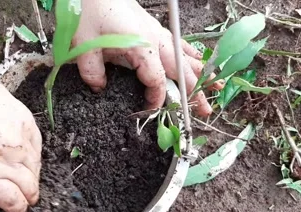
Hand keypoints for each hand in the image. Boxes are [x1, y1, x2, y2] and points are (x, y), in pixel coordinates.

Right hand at [0, 72, 41, 211]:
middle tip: (27, 186)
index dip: (31, 160)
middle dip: (30, 179)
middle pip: (33, 169)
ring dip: (25, 195)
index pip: (36, 147)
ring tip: (23, 201)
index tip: (27, 166)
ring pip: (26, 187)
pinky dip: (14, 206)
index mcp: (20, 120)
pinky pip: (9, 199)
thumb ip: (4, 114)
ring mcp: (1, 162)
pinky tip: (14, 207)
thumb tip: (6, 126)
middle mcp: (16, 142)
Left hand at [73, 0, 223, 115]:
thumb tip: (99, 88)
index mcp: (141, 46)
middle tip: (205, 110)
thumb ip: (92, 71)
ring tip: (215, 87)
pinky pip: (177, 42)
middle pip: (179, 70)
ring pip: (183, 56)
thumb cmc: (90, 12)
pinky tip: (198, 59)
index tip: (151, 110)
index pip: (157, 79)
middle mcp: (155, 39)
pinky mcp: (153, 27)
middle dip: (193, 92)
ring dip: (199, 73)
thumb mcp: (84, 45)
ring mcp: (157, 32)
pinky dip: (189, 53)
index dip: (157, 98)